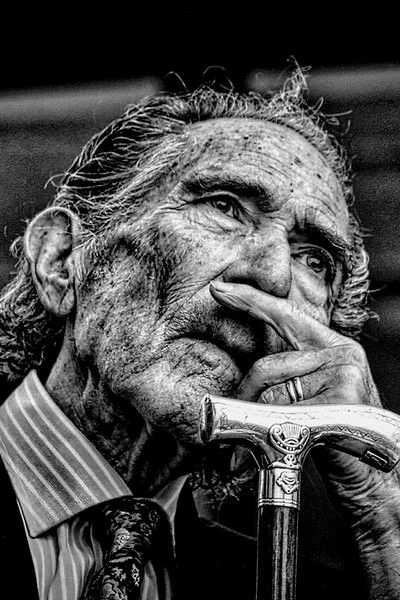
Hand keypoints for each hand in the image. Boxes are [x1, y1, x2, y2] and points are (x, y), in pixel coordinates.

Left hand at [209, 280, 396, 524]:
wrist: (373, 479)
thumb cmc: (335, 439)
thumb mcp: (311, 397)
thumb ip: (288, 375)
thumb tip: (247, 372)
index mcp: (333, 347)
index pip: (285, 314)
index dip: (250, 301)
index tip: (220, 289)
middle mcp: (342, 354)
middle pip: (267, 365)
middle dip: (244, 399)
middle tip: (235, 422)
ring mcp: (344, 375)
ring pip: (271, 394)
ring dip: (256, 423)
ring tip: (259, 442)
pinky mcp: (341, 400)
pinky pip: (284, 415)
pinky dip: (273, 434)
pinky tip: (287, 446)